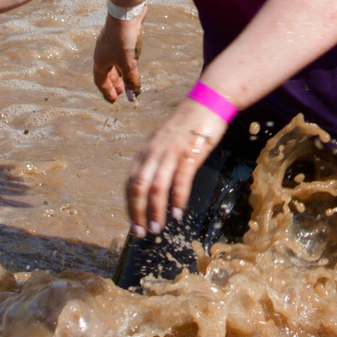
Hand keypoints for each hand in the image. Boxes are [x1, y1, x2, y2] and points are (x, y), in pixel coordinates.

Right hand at [94, 12, 144, 102]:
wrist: (125, 13)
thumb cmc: (123, 40)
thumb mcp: (129, 63)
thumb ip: (132, 80)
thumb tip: (133, 96)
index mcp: (100, 61)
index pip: (100, 81)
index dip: (106, 91)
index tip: (113, 100)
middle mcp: (103, 53)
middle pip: (107, 72)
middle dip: (114, 83)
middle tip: (121, 93)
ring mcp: (110, 44)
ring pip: (114, 62)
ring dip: (120, 73)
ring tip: (126, 80)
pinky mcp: (120, 37)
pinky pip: (120, 54)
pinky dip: (124, 62)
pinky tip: (132, 62)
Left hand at [127, 100, 228, 233]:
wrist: (206, 103)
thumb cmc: (186, 126)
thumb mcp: (163, 143)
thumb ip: (156, 162)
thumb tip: (153, 188)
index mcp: (145, 152)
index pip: (130, 184)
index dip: (130, 206)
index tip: (134, 224)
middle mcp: (153, 153)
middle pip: (138, 187)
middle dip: (138, 213)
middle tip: (142, 233)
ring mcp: (171, 153)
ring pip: (156, 187)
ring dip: (155, 211)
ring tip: (157, 229)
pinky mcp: (189, 153)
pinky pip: (180, 180)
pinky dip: (177, 199)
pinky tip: (177, 214)